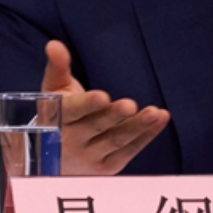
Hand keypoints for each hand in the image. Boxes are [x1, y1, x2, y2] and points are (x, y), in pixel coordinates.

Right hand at [42, 40, 170, 174]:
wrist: (52, 160)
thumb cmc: (58, 116)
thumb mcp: (53, 91)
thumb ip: (58, 67)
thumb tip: (54, 44)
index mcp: (55, 120)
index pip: (71, 112)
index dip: (87, 105)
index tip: (102, 96)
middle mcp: (70, 142)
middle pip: (95, 127)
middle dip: (113, 116)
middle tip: (130, 105)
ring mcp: (90, 158)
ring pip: (116, 141)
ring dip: (137, 127)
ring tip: (154, 113)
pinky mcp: (108, 167)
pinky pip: (130, 150)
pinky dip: (147, 136)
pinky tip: (160, 119)